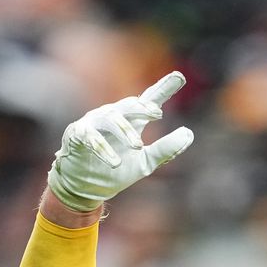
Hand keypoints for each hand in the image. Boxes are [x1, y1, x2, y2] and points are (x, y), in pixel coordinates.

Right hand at [46, 71, 193, 212]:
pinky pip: (91, 136)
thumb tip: (189, 133)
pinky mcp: (78, 135)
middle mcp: (113, 116)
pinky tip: (114, 161)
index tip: (180, 77)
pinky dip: (103, 148)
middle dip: (142, 106)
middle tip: (157, 113)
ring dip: (125, 131)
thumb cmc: (116, 172)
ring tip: (138, 147)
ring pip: (111, 118)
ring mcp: (94, 123)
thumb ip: (166, 149)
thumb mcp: (146, 162)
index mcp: (132, 121)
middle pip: (129, 105)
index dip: (164, 88)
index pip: (149, 100)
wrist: (87, 189)